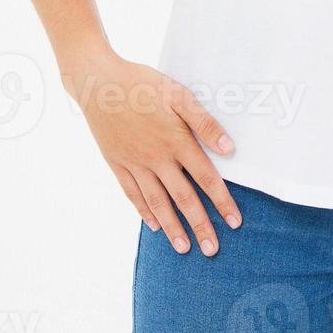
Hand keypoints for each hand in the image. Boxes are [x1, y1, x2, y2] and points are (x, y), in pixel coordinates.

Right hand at [64, 56, 239, 255]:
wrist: (98, 83)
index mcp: (177, 142)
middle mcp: (157, 158)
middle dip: (200, 225)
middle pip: (183, 198)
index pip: (206, 179)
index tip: (234, 223)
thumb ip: (205, 124)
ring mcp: (134, 163)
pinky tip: (154, 225)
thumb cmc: (144, 85)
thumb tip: (230, 149)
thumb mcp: (180, 96)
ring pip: (157, 202)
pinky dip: (144, 211)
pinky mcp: (116, 163)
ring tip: (184, 248)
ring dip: (173, 226)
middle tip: (212, 250)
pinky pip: (132, 193)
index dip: (222, 202)